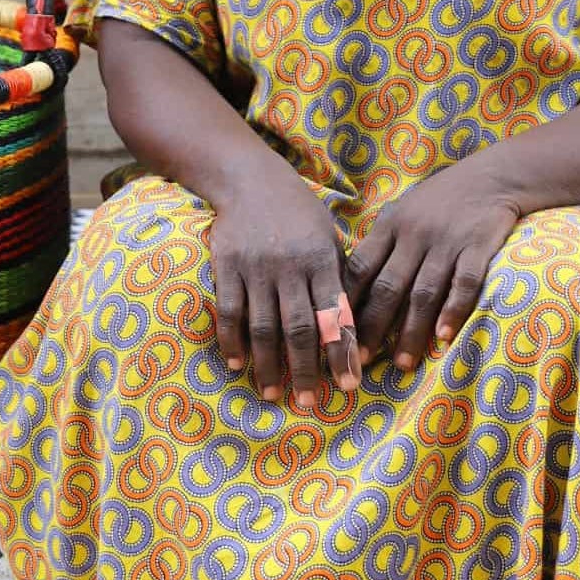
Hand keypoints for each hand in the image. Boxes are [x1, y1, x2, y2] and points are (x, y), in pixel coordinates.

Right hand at [209, 169, 360, 407]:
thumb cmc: (298, 210)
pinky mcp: (226, 266)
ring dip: (268, 364)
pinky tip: (239, 364)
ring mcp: (255, 268)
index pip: (334, 314)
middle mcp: (289, 267)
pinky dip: (233, 340)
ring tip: (273, 394)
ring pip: (263, 326)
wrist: (248, 178)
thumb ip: (338, 275)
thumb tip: (353, 323)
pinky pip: (229, 311)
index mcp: (321, 259)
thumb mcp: (327, 234)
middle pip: (299, 327)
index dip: (341, 352)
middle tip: (308, 401)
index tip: (349, 384)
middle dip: (305, 368)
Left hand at [342, 161, 521, 370]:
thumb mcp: (402, 213)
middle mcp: (414, 235)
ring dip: (411, 331)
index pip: (359, 269)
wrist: (491, 176)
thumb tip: (351, 289)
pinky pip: (464, 283)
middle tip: (361, 361)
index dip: (346, 303)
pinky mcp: (478, 247)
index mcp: (389, 226)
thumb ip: (381, 247)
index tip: (335, 335)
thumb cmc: (440, 200)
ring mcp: (446, 241)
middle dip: (373, 327)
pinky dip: (453, 310)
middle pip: (388, 287)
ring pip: (423, 292)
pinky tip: (444, 337)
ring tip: (402, 363)